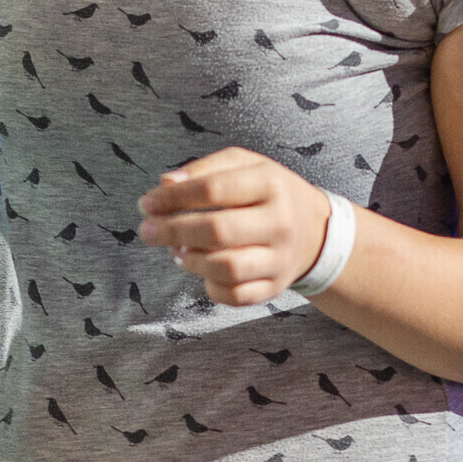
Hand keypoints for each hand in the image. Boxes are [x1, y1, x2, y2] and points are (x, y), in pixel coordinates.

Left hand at [135, 147, 333, 306]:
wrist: (316, 231)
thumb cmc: (269, 193)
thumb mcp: (246, 166)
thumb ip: (205, 169)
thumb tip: (165, 184)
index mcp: (271, 183)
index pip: (213, 189)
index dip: (173, 197)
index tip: (147, 203)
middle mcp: (279, 222)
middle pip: (218, 231)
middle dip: (172, 231)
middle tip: (147, 230)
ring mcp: (279, 259)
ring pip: (226, 268)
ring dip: (190, 261)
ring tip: (176, 251)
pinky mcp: (275, 287)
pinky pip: (235, 295)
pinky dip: (210, 286)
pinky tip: (201, 270)